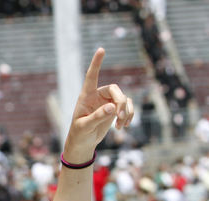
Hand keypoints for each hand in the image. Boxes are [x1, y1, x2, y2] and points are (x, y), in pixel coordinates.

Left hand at [61, 48, 133, 163]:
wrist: (83, 142)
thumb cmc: (79, 133)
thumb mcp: (85, 127)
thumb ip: (97, 117)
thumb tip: (113, 107)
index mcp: (86, 95)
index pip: (91, 76)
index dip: (97, 63)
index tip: (101, 49)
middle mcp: (98, 95)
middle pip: (115, 90)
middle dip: (120, 102)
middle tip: (120, 117)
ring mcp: (108, 101)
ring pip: (124, 99)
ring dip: (126, 111)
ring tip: (121, 125)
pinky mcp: (115, 109)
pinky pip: (128, 107)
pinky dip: (129, 116)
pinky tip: (123, 126)